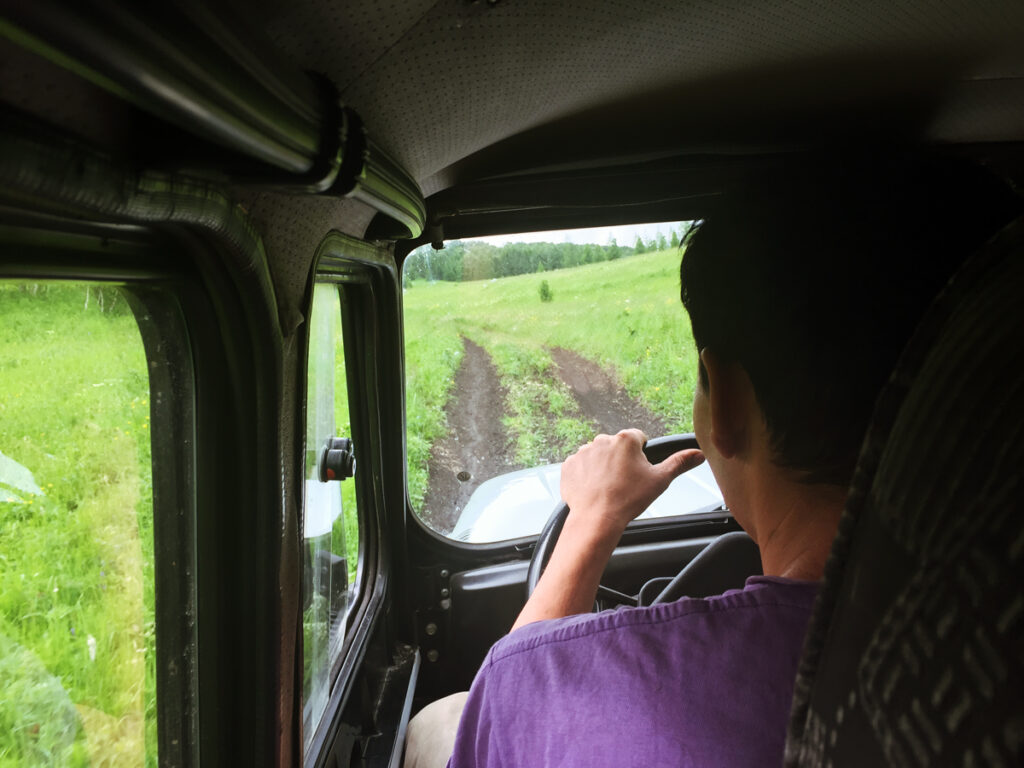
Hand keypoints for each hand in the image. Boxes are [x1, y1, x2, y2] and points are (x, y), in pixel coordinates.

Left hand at [511, 430, 703, 630]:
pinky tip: (593, 491)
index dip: (641, 455)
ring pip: (597, 456)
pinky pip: (580, 467)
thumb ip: (679, 463)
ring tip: (608, 489)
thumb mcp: (660, 480)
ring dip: (602, 468)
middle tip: (624, 483)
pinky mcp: (568, 465)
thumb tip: (699, 453)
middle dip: (620, 460)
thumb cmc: (629, 499)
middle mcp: (601, 439)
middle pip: (616, 447)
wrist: (596, 518)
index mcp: (625, 439)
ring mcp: (582, 452)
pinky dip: (585, 476)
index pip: (638, 438)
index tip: (639, 472)